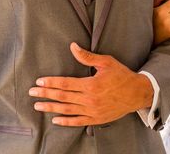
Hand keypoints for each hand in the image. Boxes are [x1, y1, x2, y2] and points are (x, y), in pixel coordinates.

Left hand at [29, 43, 153, 125]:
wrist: (137, 93)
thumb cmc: (122, 76)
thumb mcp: (106, 62)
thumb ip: (88, 57)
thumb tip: (73, 46)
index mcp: (91, 84)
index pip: (65, 83)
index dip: (51, 82)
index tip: (39, 81)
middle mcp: (89, 99)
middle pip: (62, 97)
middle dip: (46, 94)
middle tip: (32, 92)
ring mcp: (92, 111)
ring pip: (67, 110)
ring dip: (51, 108)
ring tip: (38, 106)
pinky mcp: (96, 119)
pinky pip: (77, 122)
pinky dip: (65, 121)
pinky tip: (55, 119)